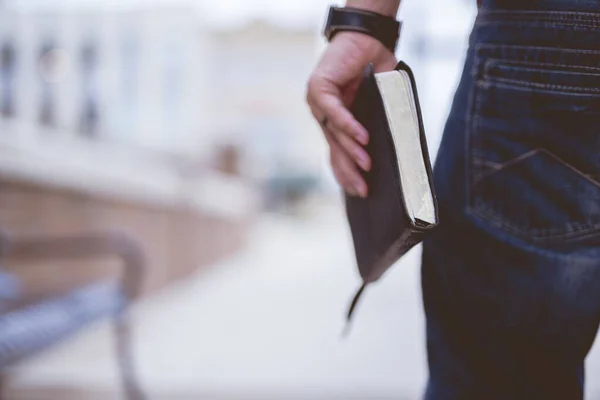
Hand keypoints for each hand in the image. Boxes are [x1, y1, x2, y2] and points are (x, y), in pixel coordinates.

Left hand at [307, 32, 396, 197]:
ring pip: (335, 134)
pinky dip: (350, 126)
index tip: (356, 192)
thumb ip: (375, 125)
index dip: (344, 173)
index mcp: (332, 120)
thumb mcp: (376, 105)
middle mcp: (321, 113)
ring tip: (367, 168)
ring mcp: (317, 102)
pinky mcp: (319, 88)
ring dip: (352, 152)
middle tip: (363, 190)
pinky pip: (336, 113)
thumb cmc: (374, 69)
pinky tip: (364, 139)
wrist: (368, 38)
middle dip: (349, 171)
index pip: (334, 153)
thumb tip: (388, 153)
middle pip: (334, 148)